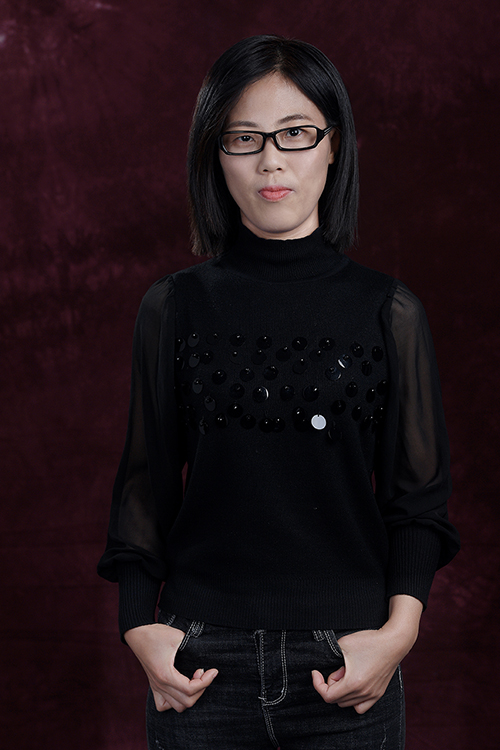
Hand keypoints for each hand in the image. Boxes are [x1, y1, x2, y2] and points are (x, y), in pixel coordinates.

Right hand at [124, 623, 217, 712]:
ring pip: (177, 706)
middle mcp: (160, 685)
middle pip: (186, 701)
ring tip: (194, 679)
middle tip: (203, 673)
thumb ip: (193, 646)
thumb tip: (206, 652)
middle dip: (201, 689)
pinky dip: (175, 702)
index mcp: (165, 674)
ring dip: (190, 696)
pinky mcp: (154, 686)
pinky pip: (163, 705)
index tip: (213, 671)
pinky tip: (181, 688)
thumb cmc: (157, 634)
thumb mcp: (178, 636)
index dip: (206, 682)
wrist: (138, 633)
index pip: (190, 689)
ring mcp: (156, 687)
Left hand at [312, 594, 422, 713]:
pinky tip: (353, 686)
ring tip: (346, 673)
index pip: (328, 696)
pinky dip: (353, 700)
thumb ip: (330, 656)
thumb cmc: (370, 642)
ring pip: (347, 704)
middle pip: (337, 700)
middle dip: (331, 684)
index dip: (318, 684)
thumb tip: (327, 668)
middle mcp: (363, 694)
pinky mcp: (378, 694)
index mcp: (353, 684)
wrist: (393, 643)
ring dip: (341, 691)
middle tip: (337, 668)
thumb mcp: (344, 644)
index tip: (316, 672)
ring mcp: (372, 696)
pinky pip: (361, 707)